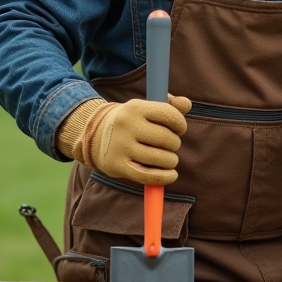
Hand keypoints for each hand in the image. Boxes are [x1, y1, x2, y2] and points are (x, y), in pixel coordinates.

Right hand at [76, 95, 191, 185]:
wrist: (94, 135)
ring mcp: (121, 146)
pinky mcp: (117, 166)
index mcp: (135, 107)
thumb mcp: (146, 108)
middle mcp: (126, 125)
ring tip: (167, 158)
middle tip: (169, 144)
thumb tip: (187, 104)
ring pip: (161, 158)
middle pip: (167, 139)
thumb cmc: (131, 121)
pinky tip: (171, 174)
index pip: (169, 115)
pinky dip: (164, 177)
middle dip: (174, 144)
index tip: (178, 129)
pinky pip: (148, 176)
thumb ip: (170, 105)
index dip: (180, 124)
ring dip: (171, 161)